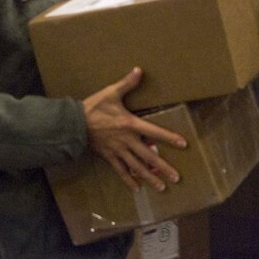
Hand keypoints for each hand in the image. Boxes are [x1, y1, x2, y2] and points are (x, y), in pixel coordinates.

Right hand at [82, 67, 186, 190]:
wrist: (73, 124)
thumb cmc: (94, 107)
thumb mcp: (111, 93)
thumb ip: (127, 83)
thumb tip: (139, 70)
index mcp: (130, 124)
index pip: (155, 132)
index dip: (170, 138)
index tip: (184, 144)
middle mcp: (127, 140)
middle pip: (149, 156)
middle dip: (163, 167)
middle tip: (176, 178)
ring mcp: (118, 151)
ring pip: (137, 167)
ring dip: (150, 178)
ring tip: (162, 188)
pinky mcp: (109, 157)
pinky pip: (120, 171)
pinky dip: (129, 180)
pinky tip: (137, 188)